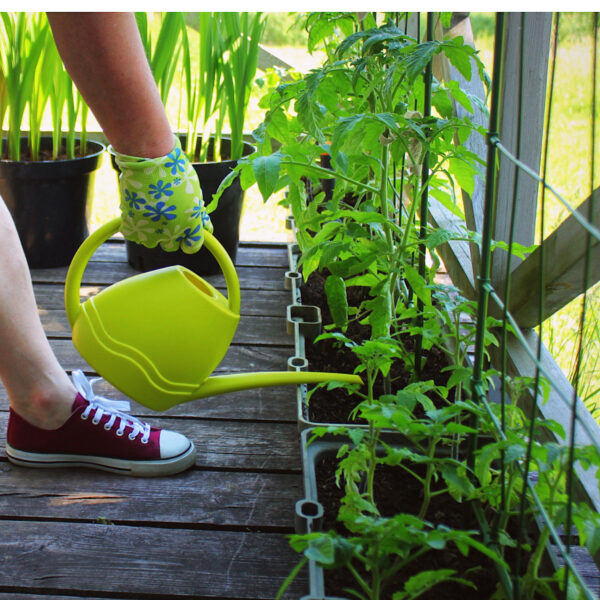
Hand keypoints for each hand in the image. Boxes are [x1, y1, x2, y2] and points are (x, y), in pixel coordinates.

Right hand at [113, 137, 212, 252]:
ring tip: (151, 212)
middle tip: (167, 214)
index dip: (191, 239)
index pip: (193, 246)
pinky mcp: (133, 227)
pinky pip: (136, 236)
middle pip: (172, 245)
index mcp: (191, 226)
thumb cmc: (175, 173)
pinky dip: (137, 228)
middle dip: (171, 234)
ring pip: (153, 242)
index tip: (188, 231)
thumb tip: (206, 226)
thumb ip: (199, 213)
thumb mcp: (195, 192)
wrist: (149, 160)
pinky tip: (139, 213)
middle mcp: (172, 234)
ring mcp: (151, 232)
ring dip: (153, 232)